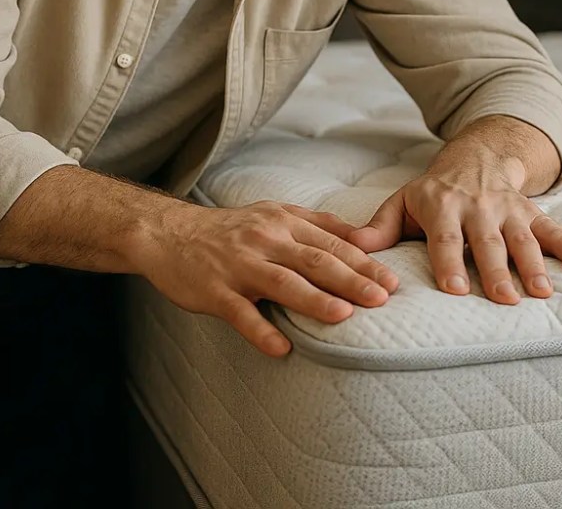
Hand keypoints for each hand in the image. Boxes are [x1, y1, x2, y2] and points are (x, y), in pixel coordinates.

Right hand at [140, 200, 399, 357]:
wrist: (169, 233)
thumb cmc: (230, 229)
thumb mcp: (274, 214)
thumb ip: (317, 225)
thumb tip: (362, 236)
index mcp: (282, 222)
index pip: (331, 242)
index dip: (363, 261)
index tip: (391, 280)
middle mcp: (264, 240)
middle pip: (314, 260)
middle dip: (351, 279)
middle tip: (382, 298)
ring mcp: (238, 265)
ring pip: (282, 282)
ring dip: (314, 300)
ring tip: (344, 316)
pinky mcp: (214, 291)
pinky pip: (240, 313)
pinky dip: (261, 330)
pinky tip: (282, 348)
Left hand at [347, 160, 561, 303]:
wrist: (476, 155)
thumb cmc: (433, 191)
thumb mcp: (403, 201)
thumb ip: (378, 228)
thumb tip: (349, 248)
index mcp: (441, 205)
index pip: (445, 238)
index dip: (450, 263)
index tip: (455, 290)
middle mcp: (476, 206)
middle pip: (487, 242)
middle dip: (497, 271)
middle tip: (505, 300)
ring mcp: (507, 208)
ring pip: (522, 238)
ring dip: (535, 265)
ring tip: (544, 293)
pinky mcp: (531, 210)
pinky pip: (555, 229)